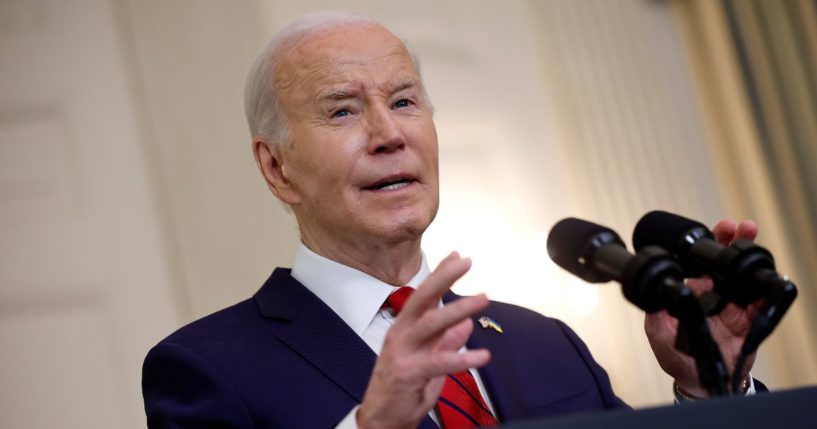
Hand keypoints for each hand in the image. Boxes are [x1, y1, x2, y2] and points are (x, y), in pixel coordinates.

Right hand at [357, 252, 490, 428]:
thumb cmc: (403, 389)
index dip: (440, 274)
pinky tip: (483, 356)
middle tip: (465, 262)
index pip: (423, 295)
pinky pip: (439, 362)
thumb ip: (445, 341)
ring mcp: (403, 352)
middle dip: (444, 277)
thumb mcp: (427, 360)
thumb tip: (466, 323)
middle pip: (422, 299)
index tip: (457, 255)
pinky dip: (462, 357)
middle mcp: (401, 334)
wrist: (381, 420)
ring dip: (458, 309)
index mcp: (404, 328)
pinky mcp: (409, 373)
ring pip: (431, 323)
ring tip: (482, 299)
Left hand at [644, 219, 762, 397]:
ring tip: (752, 240)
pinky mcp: (748, 322)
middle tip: (739, 226)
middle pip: (725, 263)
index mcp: (692, 292)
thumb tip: (652, 295)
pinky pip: (760, 306)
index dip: (706, 246)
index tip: (713, 231)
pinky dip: (764, 292)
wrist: (698, 381)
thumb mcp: (658, 333)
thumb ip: (655, 313)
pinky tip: (765, 279)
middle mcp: (714, 295)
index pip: (700, 263)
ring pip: (744, 278)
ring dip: (750, 260)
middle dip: (732, 242)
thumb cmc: (676, 355)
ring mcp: (733, 307)